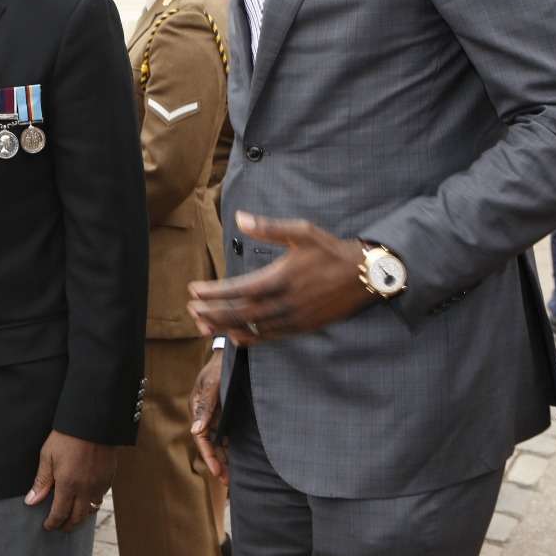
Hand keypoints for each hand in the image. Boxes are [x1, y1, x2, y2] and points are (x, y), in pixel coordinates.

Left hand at [25, 430, 115, 531]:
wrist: (93, 422)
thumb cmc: (67, 436)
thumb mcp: (48, 456)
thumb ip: (42, 481)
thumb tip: (31, 501)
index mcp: (68, 485)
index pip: (60, 514)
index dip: (53, 523)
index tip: (48, 526)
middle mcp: (85, 489)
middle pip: (77, 518)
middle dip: (67, 525)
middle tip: (60, 526)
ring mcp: (99, 484)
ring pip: (91, 509)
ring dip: (81, 515)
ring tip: (73, 515)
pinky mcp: (109, 477)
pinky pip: (101, 496)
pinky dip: (93, 502)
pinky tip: (87, 498)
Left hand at [187, 214, 375, 343]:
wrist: (364, 276)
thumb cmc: (330, 250)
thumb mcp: (301, 231)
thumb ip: (268, 228)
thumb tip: (240, 217)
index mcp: (281, 278)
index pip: (239, 290)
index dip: (213, 293)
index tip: (193, 290)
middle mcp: (285, 303)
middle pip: (240, 314)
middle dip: (212, 313)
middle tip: (191, 309)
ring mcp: (293, 319)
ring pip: (252, 329)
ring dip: (224, 328)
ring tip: (202, 325)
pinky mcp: (301, 328)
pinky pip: (269, 337)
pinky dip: (248, 338)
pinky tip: (232, 334)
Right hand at [188, 352, 227, 485]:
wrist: (233, 353)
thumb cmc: (220, 367)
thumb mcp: (211, 386)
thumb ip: (205, 407)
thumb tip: (196, 430)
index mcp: (197, 409)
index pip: (201, 439)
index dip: (209, 457)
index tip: (218, 472)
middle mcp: (205, 415)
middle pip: (209, 444)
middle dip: (217, 463)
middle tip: (227, 482)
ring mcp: (216, 415)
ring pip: (219, 442)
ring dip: (225, 458)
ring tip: (232, 476)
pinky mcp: (226, 413)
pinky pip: (227, 434)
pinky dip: (231, 447)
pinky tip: (238, 458)